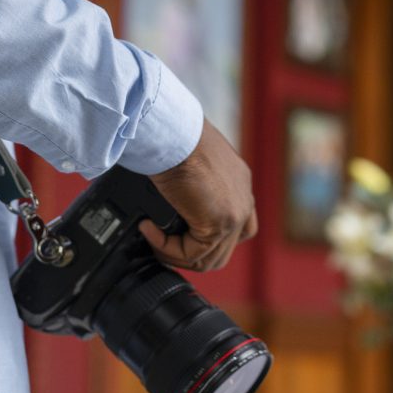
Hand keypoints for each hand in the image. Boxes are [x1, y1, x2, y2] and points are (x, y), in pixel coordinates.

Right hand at [139, 118, 256, 271]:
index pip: (237, 227)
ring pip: (208, 258)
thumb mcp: (191, 161)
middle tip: (163, 244)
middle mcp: (242, 200)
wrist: (174, 134)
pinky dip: (166, 248)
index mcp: (238, 183)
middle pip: (224, 249)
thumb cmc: (176, 138)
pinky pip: (192, 254)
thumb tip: (174, 200)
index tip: (179, 234)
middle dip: (191, 253)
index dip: (207, 239)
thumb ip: (194, 184)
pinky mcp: (220, 223)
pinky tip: (150, 230)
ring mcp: (235, 214)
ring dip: (176, 254)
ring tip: (153, 240)